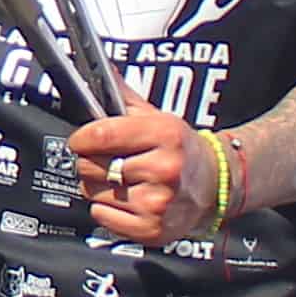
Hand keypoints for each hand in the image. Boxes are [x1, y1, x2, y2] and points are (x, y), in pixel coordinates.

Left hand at [71, 100, 216, 243]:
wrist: (216, 186)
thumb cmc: (181, 150)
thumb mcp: (158, 118)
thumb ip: (124, 97)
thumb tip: (100, 68)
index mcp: (165, 134)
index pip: (102, 134)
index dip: (82, 138)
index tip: (79, 141)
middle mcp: (164, 168)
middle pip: (91, 165)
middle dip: (92, 163)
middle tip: (108, 163)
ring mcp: (158, 201)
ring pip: (93, 192)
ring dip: (99, 188)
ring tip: (122, 182)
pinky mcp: (151, 228)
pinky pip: (101, 216)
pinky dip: (106, 210)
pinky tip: (127, 202)